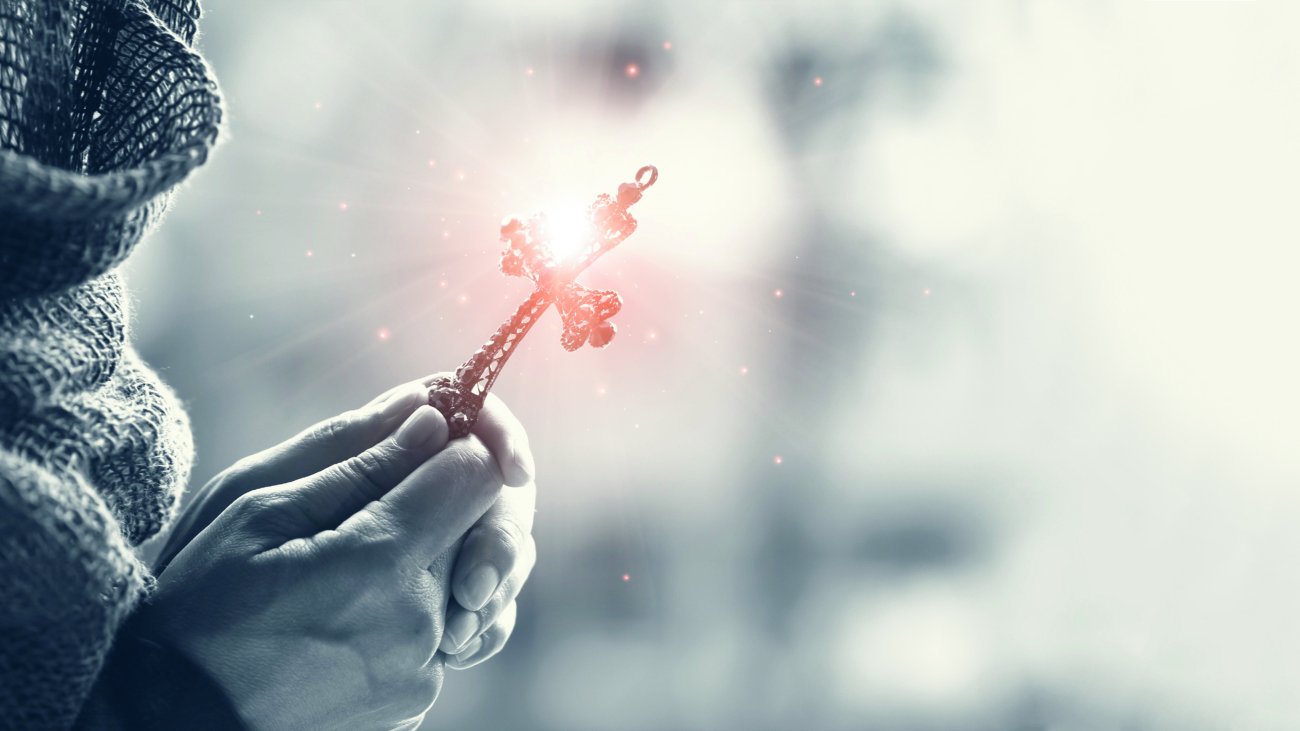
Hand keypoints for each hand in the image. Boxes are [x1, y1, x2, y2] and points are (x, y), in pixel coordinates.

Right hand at [154, 376, 537, 670]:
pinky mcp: (418, 702)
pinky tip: (341, 619)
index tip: (413, 443)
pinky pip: (438, 630)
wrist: (173, 718)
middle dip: (428, 503)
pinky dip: (404, 613)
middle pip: (473, 525)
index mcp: (381, 563)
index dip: (451, 445)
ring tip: (339, 576)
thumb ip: (355, 458)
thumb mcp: (255, 510)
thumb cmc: (198, 609)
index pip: (476, 472)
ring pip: (458, 577)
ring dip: (416, 560)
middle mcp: (420, 622)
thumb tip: (431, 416)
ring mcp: (424, 671)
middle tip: (354, 517)